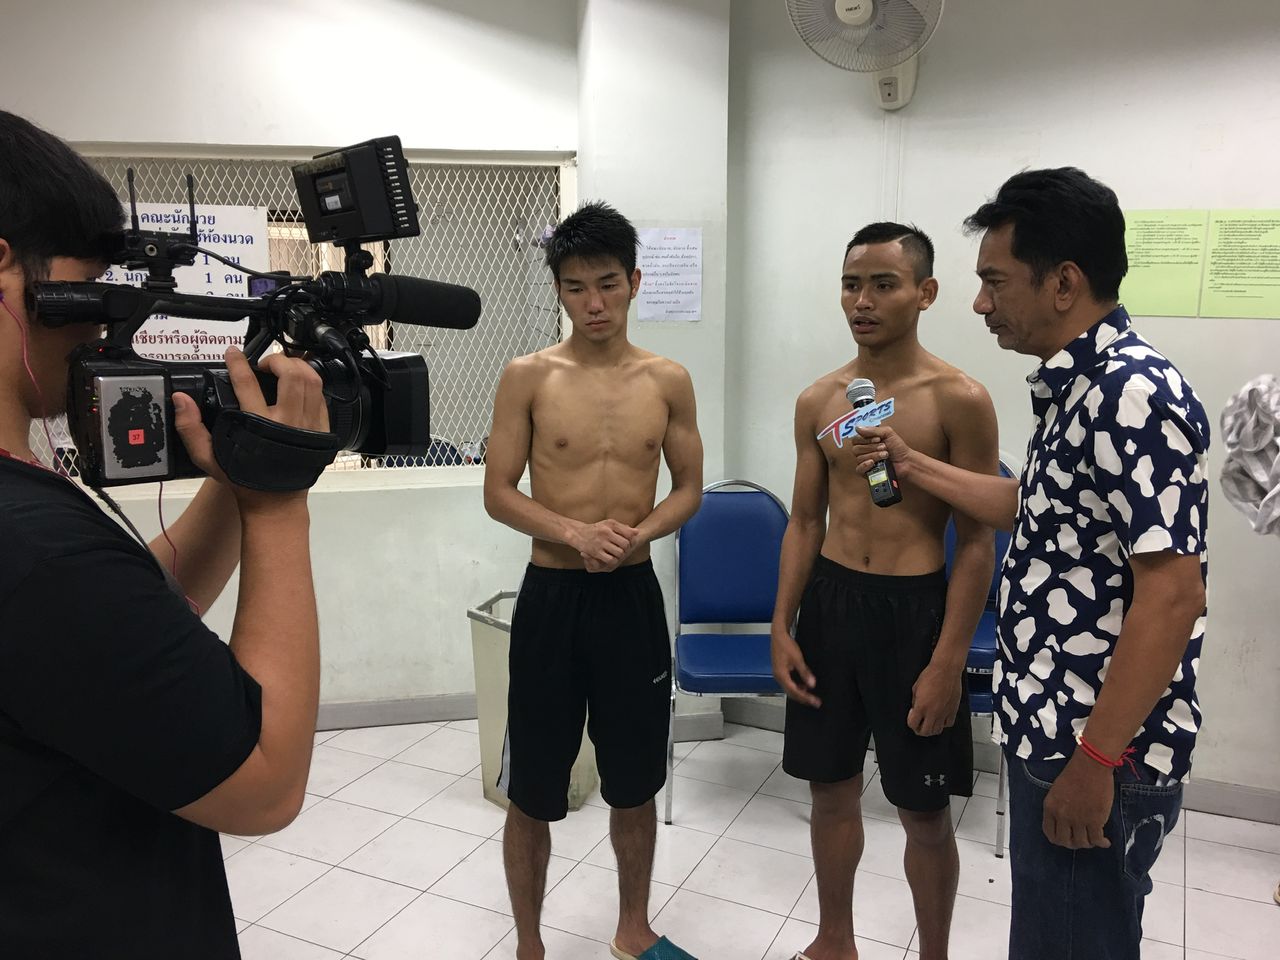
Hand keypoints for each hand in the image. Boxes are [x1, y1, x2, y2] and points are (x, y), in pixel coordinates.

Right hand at [174, 347, 328, 502]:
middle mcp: (287, 423)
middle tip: (265, 364)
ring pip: (312, 382)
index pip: (247, 383)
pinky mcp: (322, 431)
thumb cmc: (243, 480)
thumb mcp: (208, 458)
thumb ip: (190, 427)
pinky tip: (299, 385)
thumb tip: (181, 399)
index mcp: (258, 426)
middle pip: (291, 375)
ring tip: (283, 368)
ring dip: (298, 367)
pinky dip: (311, 384)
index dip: (238, 363)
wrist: (275, 503)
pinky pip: (322, 397)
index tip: (232, 353)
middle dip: (277, 360)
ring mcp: (308, 426)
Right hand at [573, 519, 639, 570]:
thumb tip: (637, 532)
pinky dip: (612, 561)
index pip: (628, 534)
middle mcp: (606, 532)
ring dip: (620, 556)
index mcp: (610, 524)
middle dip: (626, 549)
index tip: (629, 543)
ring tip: (617, 554)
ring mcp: (600, 542)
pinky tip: (610, 558)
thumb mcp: (609, 524)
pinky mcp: (595, 552)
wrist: (578, 534)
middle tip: (623, 550)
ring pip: (619, 553)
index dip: (631, 540)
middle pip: (625, 544)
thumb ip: (623, 527)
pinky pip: (610, 559)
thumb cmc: (596, 529)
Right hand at [771, 627, 820, 707]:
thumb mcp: (798, 659)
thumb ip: (805, 673)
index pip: (794, 691)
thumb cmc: (786, 645)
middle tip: (815, 702)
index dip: (805, 697)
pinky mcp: (780, 671)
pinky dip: (797, 686)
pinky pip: (789, 683)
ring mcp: (778, 674)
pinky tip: (804, 685)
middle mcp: (778, 677)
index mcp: (782, 675)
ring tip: (810, 696)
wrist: (778, 635)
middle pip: (791, 693)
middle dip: (803, 698)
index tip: (815, 701)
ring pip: (790, 689)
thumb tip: (812, 684)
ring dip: (800, 693)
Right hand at [849, 425, 914, 479]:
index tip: (878, 439)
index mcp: (866, 441)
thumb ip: (873, 430)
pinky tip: (872, 463)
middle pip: (856, 449)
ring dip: (874, 456)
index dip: (865, 439)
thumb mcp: (887, 433)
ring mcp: (864, 462)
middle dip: (871, 448)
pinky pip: (858, 470)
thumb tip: (857, 427)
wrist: (906, 461)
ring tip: (885, 455)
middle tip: (884, 447)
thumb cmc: (898, 447)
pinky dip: (864, 466)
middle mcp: (863, 452)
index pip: (856, 440)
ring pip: (859, 458)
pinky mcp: (866, 473)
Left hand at [907, 663, 961, 736]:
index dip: (910, 722)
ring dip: (931, 729)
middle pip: (925, 732)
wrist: (946, 670)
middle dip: (919, 730)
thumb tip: (915, 708)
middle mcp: (933, 712)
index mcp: (921, 706)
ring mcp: (944, 713)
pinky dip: (944, 724)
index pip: (912, 724)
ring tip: (929, 723)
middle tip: (919, 724)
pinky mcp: (953, 711)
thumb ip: (915, 701)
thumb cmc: (932, 675)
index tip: (912, 716)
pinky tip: (940, 718)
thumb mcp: (916, 687)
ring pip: (937, 731)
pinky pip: (948, 724)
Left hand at [1042, 751, 1114, 848]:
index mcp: (1050, 807)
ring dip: (1088, 844)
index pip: (1050, 833)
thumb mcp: (1057, 791)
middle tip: (1081, 840)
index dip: (1059, 838)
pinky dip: (1102, 843)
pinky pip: (1097, 840)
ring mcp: (1078, 820)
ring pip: (1081, 843)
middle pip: (1065, 841)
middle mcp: (1062, 816)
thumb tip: (1065, 823)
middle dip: (1073, 844)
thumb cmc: (1075, 774)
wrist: (1091, 766)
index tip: (1066, 838)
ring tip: (1093, 840)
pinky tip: (1105, 842)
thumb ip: (1058, 807)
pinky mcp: (1095, 820)